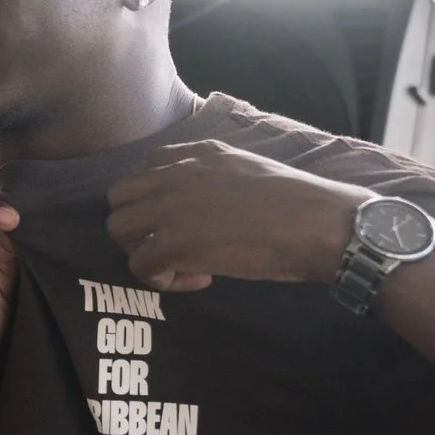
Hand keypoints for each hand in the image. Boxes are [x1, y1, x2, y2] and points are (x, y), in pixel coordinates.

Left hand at [105, 139, 369, 291]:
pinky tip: (199, 279)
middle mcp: (176, 174)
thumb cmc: (299, 202)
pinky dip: (164, 280)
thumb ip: (219, 176)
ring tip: (179, 264)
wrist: (315, 223)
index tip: (186, 219)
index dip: (158, 198)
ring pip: (118, 229)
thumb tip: (213, 204)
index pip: (147, 168)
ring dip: (142, 250)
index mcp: (198, 154)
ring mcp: (170, 207)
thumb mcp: (250, 168)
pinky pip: (140, 266)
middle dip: (138, 224)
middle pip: (120, 196)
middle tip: (170, 245)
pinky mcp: (173, 243)